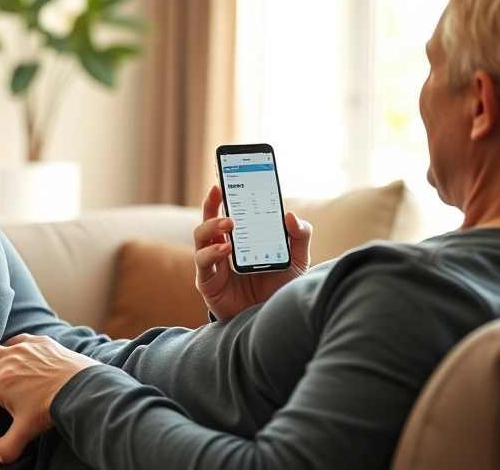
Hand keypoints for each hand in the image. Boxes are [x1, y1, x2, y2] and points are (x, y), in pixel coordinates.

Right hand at [0, 334, 99, 463]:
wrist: (84, 387)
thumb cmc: (55, 408)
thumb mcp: (29, 430)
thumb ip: (8, 445)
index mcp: (0, 384)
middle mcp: (7, 362)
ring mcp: (23, 349)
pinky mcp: (40, 343)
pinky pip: (17, 341)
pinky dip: (6, 345)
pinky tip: (3, 347)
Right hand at [194, 184, 311, 321]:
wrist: (272, 323)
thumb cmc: (280, 289)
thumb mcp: (298, 260)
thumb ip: (299, 236)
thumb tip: (289, 215)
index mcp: (241, 238)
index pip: (229, 210)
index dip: (225, 193)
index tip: (224, 175)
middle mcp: (223, 247)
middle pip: (209, 218)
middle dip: (212, 202)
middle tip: (219, 189)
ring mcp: (213, 264)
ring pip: (200, 236)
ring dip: (211, 225)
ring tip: (229, 224)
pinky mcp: (208, 282)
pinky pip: (203, 263)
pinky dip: (211, 254)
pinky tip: (226, 250)